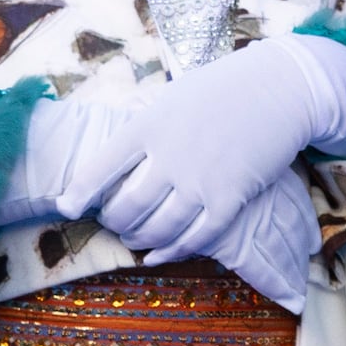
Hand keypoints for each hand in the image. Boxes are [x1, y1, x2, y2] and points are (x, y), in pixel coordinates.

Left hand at [56, 38, 345, 274]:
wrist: (279, 89)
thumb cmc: (223, 89)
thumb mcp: (172, 97)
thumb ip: (146, 128)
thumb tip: (118, 159)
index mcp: (149, 125)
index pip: (102, 166)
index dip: (80, 191)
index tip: (66, 207)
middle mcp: (169, 156)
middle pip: (127, 207)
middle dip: (114, 222)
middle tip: (113, 223)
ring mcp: (200, 181)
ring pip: (157, 228)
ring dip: (140, 240)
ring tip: (135, 239)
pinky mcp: (229, 200)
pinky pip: (194, 237)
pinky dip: (171, 251)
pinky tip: (159, 256)